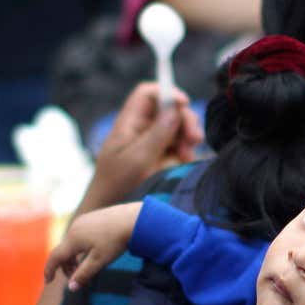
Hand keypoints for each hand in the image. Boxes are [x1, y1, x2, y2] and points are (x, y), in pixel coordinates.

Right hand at [45, 202, 140, 290]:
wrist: (133, 219)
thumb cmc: (116, 241)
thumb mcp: (99, 261)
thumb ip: (83, 274)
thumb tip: (71, 288)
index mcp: (73, 239)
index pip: (54, 257)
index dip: (49, 270)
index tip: (48, 282)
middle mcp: (74, 228)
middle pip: (63, 251)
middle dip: (66, 266)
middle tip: (75, 278)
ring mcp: (82, 221)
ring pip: (71, 243)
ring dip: (73, 257)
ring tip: (83, 266)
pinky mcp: (90, 218)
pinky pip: (79, 235)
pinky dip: (80, 247)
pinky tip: (91, 251)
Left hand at [80, 83, 202, 214]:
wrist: (110, 212)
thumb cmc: (116, 186)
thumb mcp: (136, 159)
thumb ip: (156, 134)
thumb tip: (174, 109)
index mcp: (129, 123)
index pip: (147, 94)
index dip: (165, 92)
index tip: (183, 103)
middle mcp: (142, 130)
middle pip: (169, 109)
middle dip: (184, 119)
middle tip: (194, 138)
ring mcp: (154, 144)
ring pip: (179, 128)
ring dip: (188, 137)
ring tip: (188, 155)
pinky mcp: (164, 159)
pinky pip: (182, 146)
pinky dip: (188, 151)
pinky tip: (187, 161)